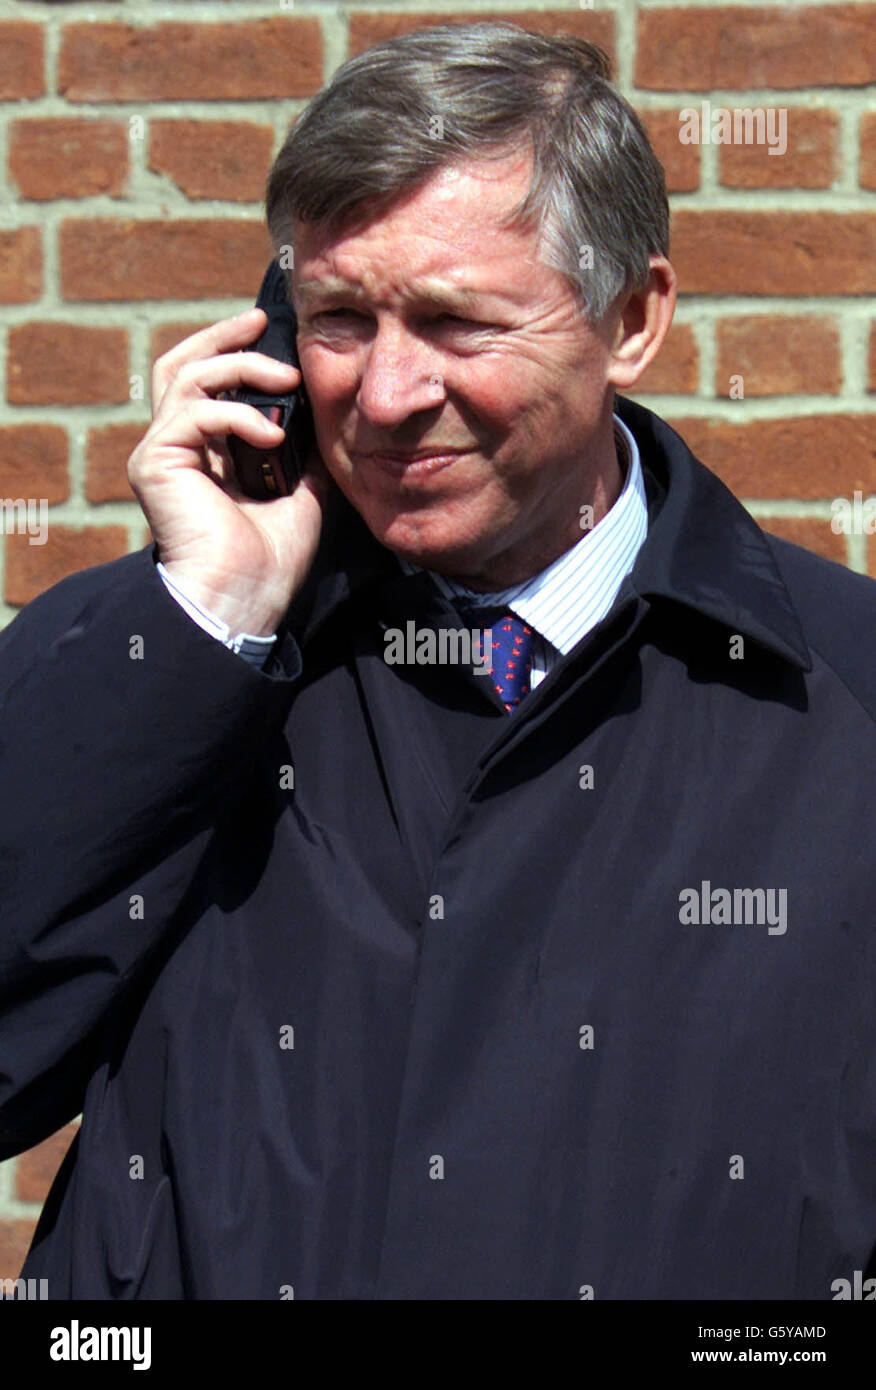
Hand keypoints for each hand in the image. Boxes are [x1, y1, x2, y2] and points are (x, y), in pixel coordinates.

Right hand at [128, 308, 330, 635]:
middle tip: (259, 323)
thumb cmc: (270, 558)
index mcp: (204, 452)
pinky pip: (194, 413)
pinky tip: (272, 436)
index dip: (234, 352)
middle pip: (182, 365)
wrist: (247, 598)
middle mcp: (175, 447)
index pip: (206, 384)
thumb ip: (304, 449)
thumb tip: (325, 411)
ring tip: (285, 380)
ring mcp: (160, 453)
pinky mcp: (154, 463)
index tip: (273, 335)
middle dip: (222, 338)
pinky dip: (237, 415)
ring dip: (240, 369)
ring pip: (187, 378)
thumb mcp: (303, 490)